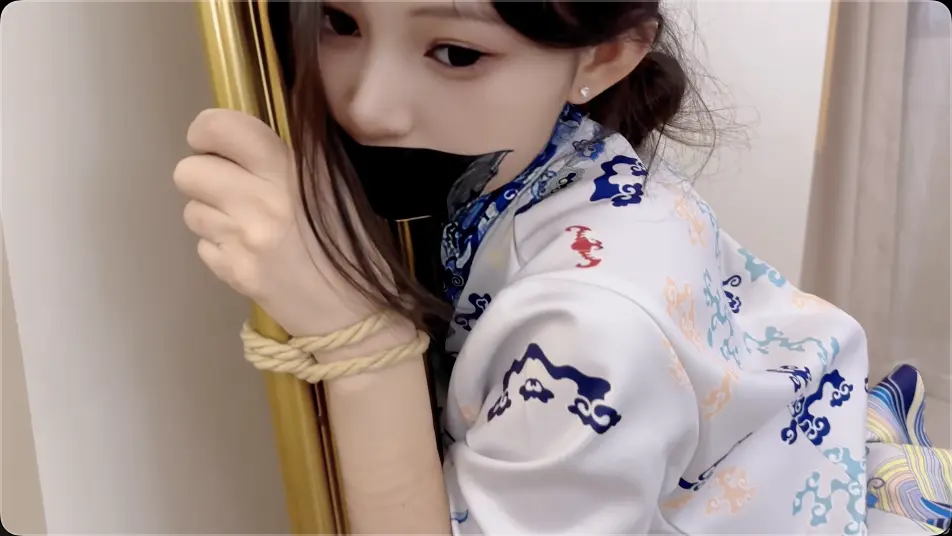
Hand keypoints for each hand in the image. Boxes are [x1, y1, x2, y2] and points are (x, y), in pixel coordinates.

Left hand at [173, 109, 392, 339]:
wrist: (357, 315)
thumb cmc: (355, 246)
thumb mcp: (337, 187)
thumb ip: (297, 155)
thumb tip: (252, 133)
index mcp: (289, 172)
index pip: (219, 128)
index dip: (207, 130)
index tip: (215, 141)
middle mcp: (259, 204)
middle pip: (188, 172)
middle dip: (204, 175)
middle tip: (232, 185)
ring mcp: (241, 242)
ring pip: (191, 210)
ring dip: (212, 212)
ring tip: (248, 223)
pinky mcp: (232, 274)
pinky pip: (203, 245)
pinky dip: (220, 245)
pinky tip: (251, 252)